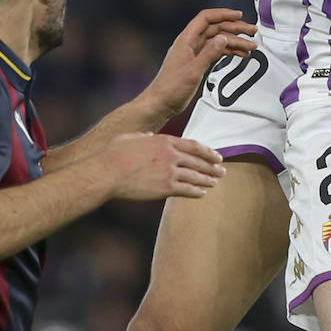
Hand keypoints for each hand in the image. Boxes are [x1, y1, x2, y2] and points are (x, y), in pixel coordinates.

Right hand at [95, 131, 226, 200]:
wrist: (109, 172)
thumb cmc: (115, 154)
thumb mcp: (131, 137)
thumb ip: (143, 136)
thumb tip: (149, 136)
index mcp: (165, 141)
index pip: (194, 145)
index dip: (208, 152)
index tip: (217, 156)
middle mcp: (171, 155)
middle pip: (198, 161)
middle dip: (212, 167)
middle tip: (221, 171)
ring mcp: (169, 171)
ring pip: (195, 176)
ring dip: (207, 180)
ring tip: (215, 183)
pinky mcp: (165, 188)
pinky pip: (187, 190)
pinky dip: (196, 192)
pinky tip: (202, 194)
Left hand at [148, 7, 257, 115]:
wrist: (161, 103)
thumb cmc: (171, 87)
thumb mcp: (193, 70)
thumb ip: (209, 53)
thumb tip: (223, 38)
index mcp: (186, 40)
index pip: (206, 18)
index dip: (223, 14)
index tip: (239, 15)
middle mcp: (190, 43)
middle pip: (215, 29)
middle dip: (235, 29)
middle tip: (252, 31)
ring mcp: (194, 52)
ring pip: (218, 41)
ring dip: (234, 42)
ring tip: (251, 46)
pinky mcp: (197, 62)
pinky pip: (216, 52)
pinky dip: (228, 52)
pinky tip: (240, 55)